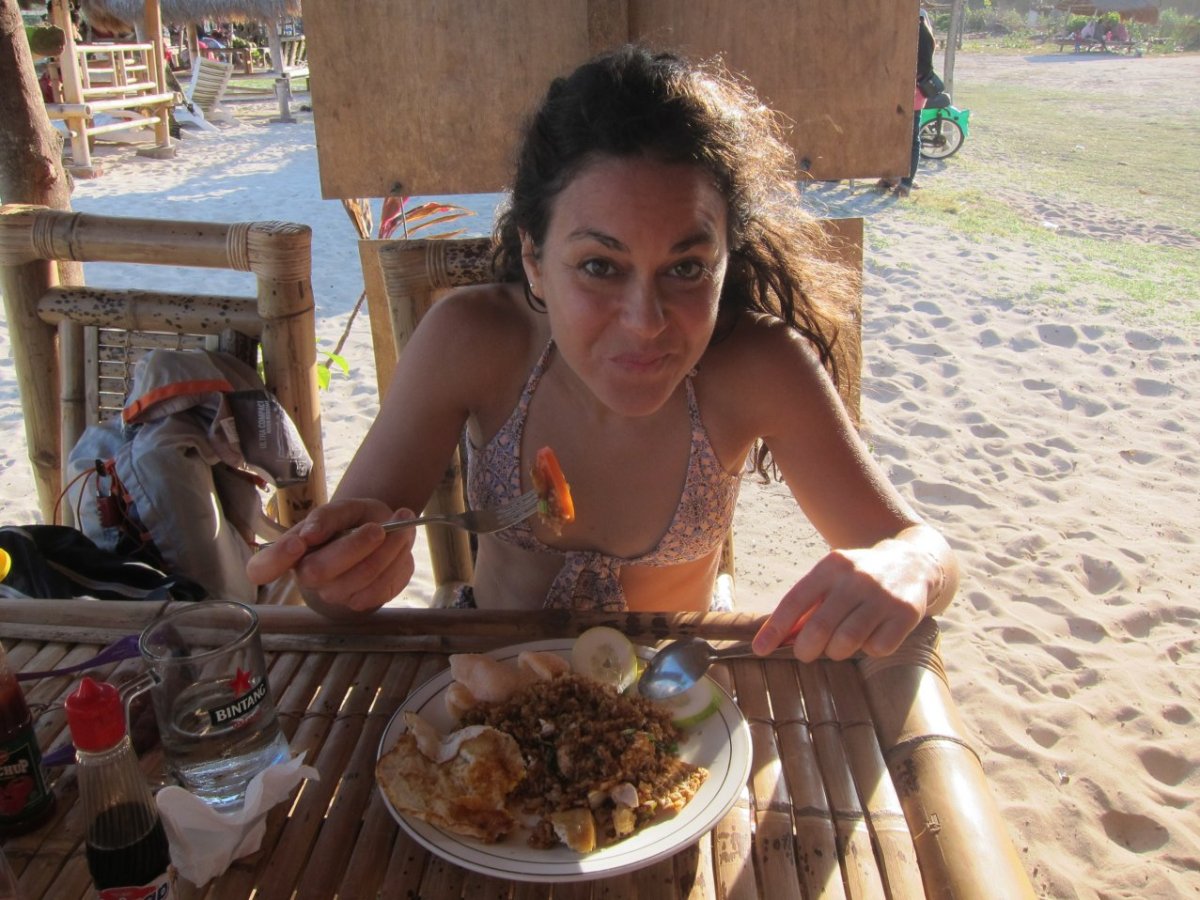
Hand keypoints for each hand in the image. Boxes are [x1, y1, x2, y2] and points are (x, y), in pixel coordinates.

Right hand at [246, 498, 416, 617]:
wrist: (382, 534)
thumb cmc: (353, 521)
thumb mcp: (343, 508)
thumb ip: (327, 516)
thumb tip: (309, 534)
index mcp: (292, 550)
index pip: (261, 568)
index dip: (273, 562)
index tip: (297, 544)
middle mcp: (307, 576)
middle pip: (320, 571)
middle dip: (355, 547)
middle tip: (379, 527)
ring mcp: (333, 594)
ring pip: (359, 579)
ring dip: (388, 550)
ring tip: (402, 526)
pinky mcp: (360, 603)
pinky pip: (382, 587)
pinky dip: (398, 562)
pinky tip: (401, 545)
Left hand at [751, 538, 938, 661]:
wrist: (912, 562)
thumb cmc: (858, 579)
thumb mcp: (831, 580)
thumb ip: (807, 606)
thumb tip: (777, 639)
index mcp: (831, 566)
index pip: (795, 600)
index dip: (775, 628)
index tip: (760, 650)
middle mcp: (857, 578)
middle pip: (819, 628)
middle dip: (805, 649)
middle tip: (806, 653)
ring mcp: (883, 596)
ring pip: (847, 642)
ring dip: (837, 651)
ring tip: (841, 643)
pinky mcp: (906, 614)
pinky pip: (877, 648)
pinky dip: (869, 650)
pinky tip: (872, 636)